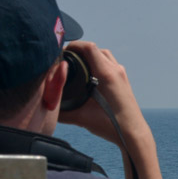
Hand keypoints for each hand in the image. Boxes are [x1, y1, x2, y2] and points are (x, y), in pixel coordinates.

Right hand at [58, 41, 163, 178]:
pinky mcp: (124, 80)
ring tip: (76, 64)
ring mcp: (121, 74)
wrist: (133, 132)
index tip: (62, 53)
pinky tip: (89, 74)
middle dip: (79, 50)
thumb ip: (61, 111)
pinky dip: (98, 63)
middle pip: (95, 49)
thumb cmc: (110, 125)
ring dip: (90, 56)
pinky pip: (110, 64)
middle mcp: (115, 71)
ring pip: (104, 55)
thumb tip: (44, 105)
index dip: (73, 46)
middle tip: (66, 58)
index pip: (89, 48)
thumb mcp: (81, 118)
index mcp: (106, 74)